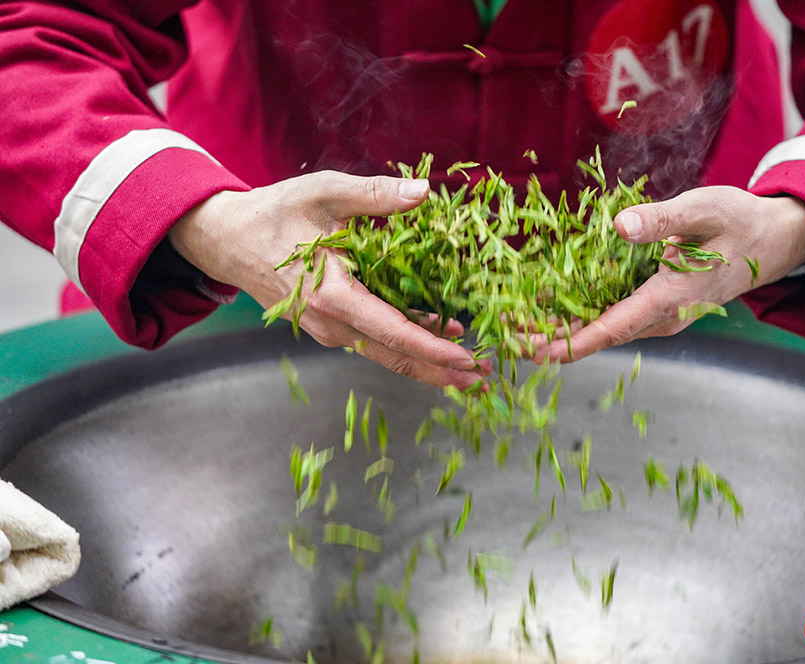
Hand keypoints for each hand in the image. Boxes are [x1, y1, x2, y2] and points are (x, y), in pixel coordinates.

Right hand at [169, 171, 488, 389]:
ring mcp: (328, 330)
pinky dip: (405, 346)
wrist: (226, 239)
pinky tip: (436, 338)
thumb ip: (375, 195)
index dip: (434, 349)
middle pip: (394, 357)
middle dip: (441, 371)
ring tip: (468, 370)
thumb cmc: (274, 214)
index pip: (393, 332)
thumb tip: (424, 192)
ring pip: (385, 355)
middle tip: (483, 378)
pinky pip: (372, 342)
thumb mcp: (324, 193)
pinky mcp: (328, 326)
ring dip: (426, 364)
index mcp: (333, 295)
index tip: (468, 360)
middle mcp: (331, 324)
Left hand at [533, 185, 804, 363]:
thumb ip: (663, 219)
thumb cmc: (739, 222)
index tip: (538, 353)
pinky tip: (548, 309)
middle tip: (506, 336)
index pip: (616, 326)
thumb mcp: (704, 209)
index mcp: (673, 296)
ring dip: (561, 330)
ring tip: (514, 326)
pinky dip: (580, 316)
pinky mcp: (656, 307)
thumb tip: (619, 227)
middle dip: (553, 338)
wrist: (771, 241)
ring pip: (604, 328)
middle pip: (601, 334)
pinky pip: (613, 316)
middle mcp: (664, 315)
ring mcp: (660, 316)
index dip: (574, 341)